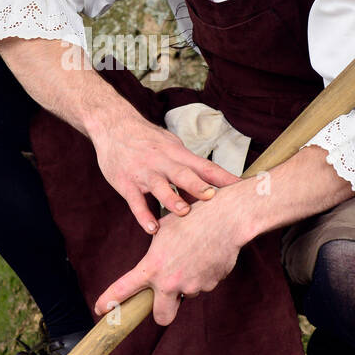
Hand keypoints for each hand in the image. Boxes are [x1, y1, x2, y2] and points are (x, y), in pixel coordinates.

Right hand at [90, 109, 240, 233]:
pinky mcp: (125, 183)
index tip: (241, 187)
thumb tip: (209, 190)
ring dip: (171, 199)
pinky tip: (152, 229)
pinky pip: (135, 201)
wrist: (113, 125)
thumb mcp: (170, 147)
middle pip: (183, 174)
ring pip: (160, 187)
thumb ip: (188, 168)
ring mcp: (144, 172)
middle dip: (198, 186)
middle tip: (213, 197)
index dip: (222, 177)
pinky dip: (142, 215)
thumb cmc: (148, 140)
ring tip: (183, 212)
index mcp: (177, 153)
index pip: (204, 166)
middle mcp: (162, 162)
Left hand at [93, 183, 250, 325]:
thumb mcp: (164, 229)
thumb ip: (156, 251)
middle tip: (162, 301)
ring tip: (194, 256)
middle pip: (162, 316)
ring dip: (187, 283)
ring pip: (186, 294)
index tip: (100, 309)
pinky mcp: (211, 284)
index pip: (124, 289)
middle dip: (161, 313)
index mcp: (153, 266)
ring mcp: (193, 286)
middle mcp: (171, 282)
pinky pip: (203, 284)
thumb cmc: (192, 217)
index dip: (109, 301)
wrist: (226, 217)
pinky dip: (203, 274)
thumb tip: (156, 261)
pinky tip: (207, 255)